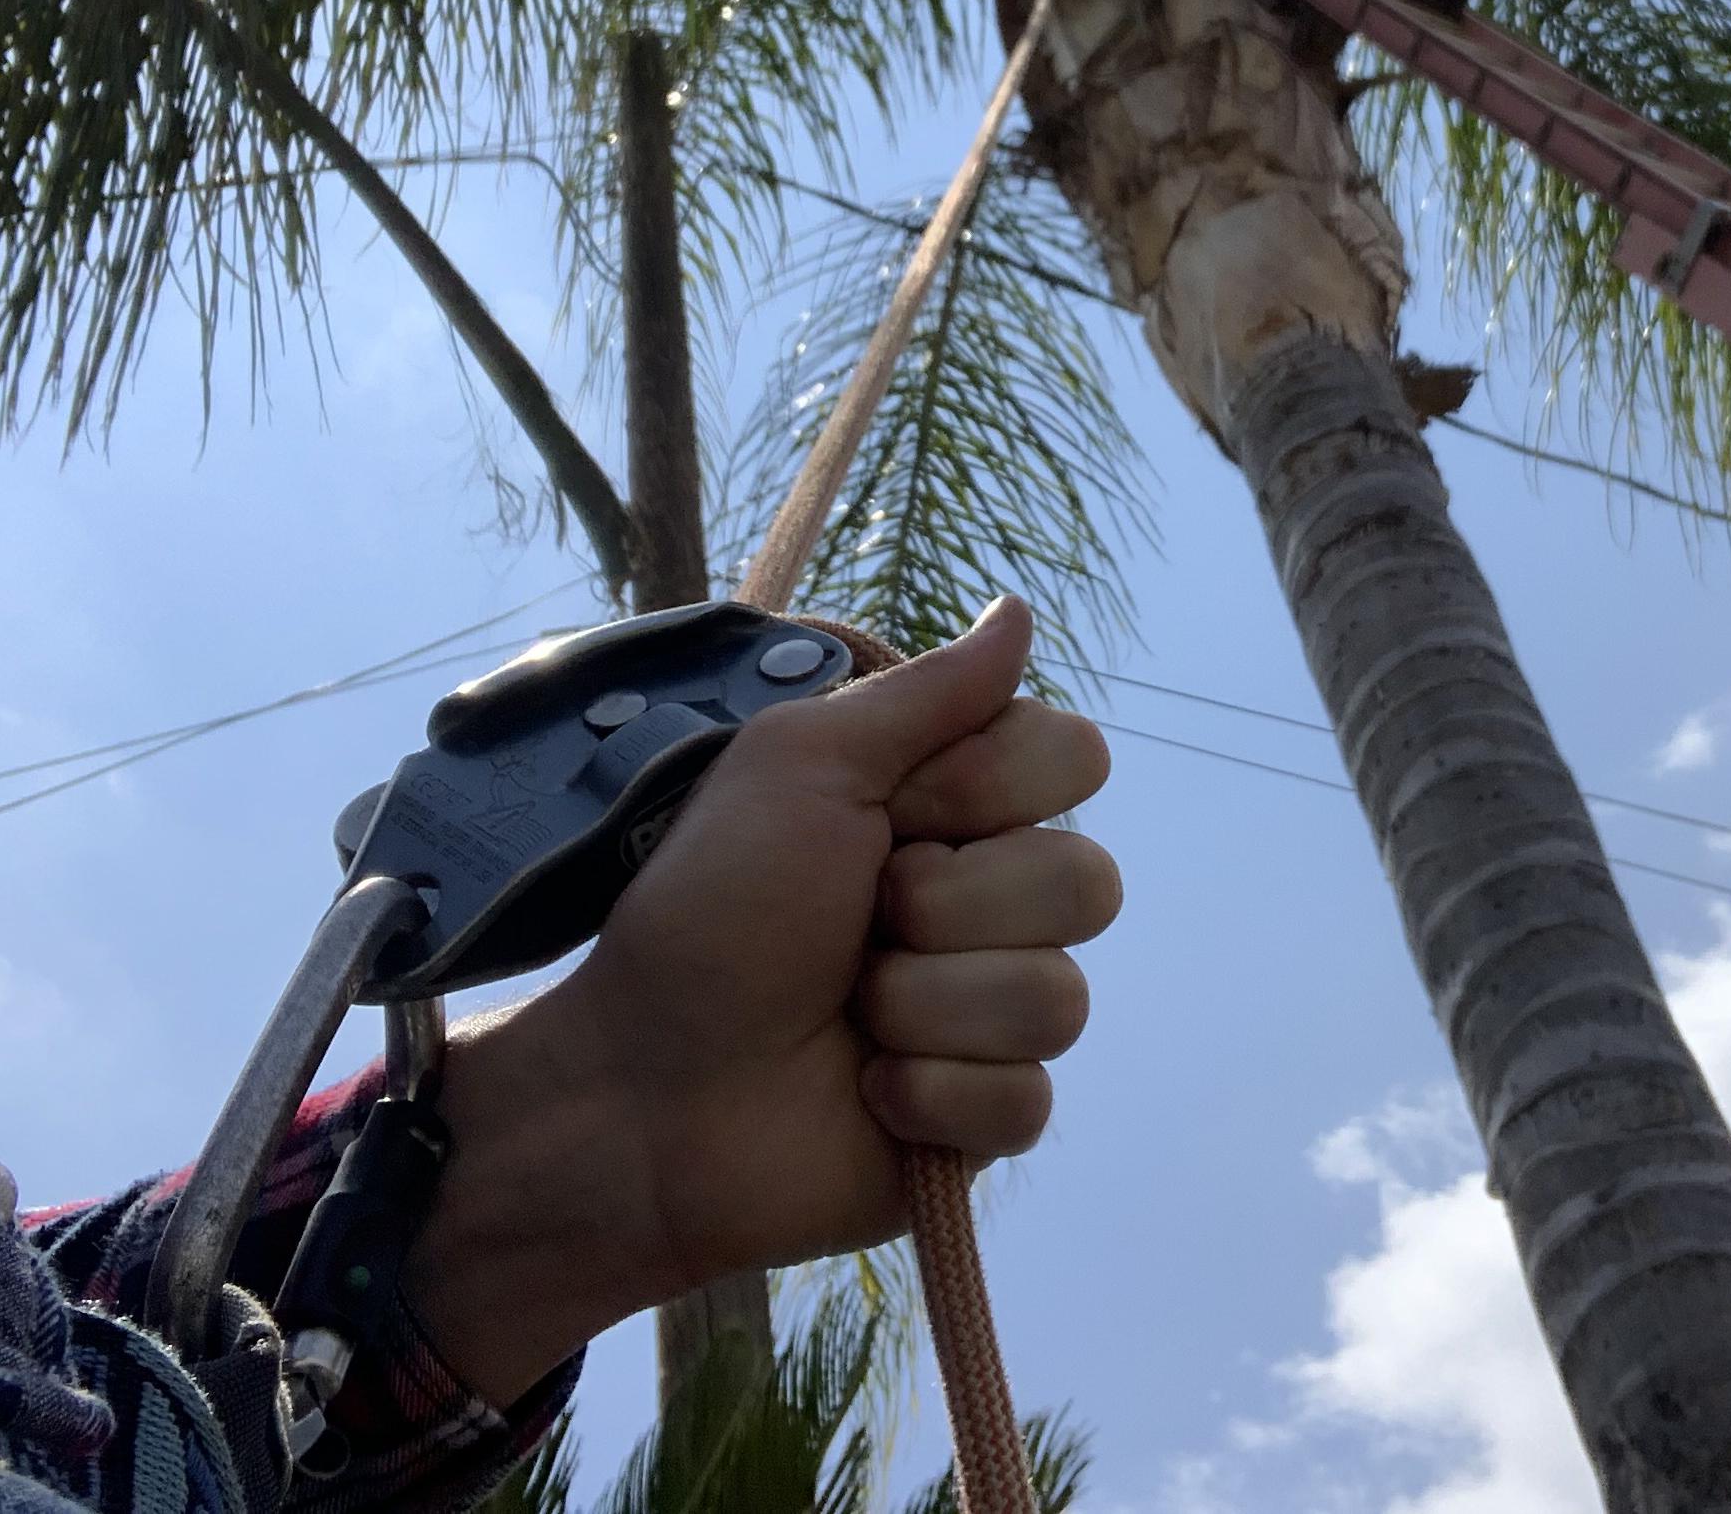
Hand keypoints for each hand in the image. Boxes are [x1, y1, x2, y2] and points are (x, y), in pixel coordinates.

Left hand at [399, 598, 1118, 1405]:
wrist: (644, 1085)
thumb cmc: (707, 912)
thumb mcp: (801, 768)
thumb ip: (925, 695)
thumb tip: (1018, 609)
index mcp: (954, 809)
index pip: (1075, 759)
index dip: (989, 788)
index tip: (895, 809)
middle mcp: (989, 903)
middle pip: (1086, 882)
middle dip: (948, 904)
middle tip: (859, 920)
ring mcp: (991, 1015)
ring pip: (1058, 1000)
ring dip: (923, 1003)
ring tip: (845, 1012)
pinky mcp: (982, 1121)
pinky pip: (1025, 1100)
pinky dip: (927, 1095)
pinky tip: (864, 1091)